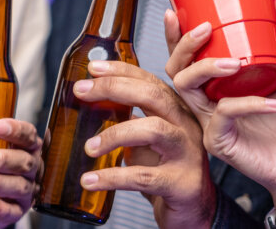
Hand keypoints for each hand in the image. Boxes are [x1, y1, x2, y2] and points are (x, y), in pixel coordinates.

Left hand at [0, 119, 43, 227]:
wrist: (0, 196)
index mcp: (25, 147)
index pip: (27, 135)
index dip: (16, 130)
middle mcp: (31, 167)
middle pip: (22, 161)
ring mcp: (27, 190)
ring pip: (17, 185)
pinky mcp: (19, 210)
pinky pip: (13, 211)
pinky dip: (0, 207)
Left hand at [72, 61, 215, 228]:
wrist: (194, 207)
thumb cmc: (165, 168)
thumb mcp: (147, 138)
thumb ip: (128, 118)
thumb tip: (88, 102)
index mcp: (175, 110)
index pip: (150, 80)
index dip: (121, 70)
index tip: (92, 68)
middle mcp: (185, 126)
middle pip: (154, 95)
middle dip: (114, 88)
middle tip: (81, 91)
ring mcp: (187, 154)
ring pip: (153, 130)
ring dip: (114, 135)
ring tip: (88, 148)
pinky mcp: (181, 183)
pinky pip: (144, 176)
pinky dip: (112, 178)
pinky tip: (90, 180)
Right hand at [166, 0, 275, 223]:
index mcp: (217, 86)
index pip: (186, 58)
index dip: (175, 37)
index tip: (174, 12)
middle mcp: (207, 102)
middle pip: (176, 70)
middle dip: (185, 46)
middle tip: (205, 29)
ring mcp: (209, 122)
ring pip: (187, 88)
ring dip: (207, 68)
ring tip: (236, 63)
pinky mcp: (218, 142)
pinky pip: (224, 114)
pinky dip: (249, 104)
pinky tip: (275, 103)